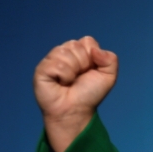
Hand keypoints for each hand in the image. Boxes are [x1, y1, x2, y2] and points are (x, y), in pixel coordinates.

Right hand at [33, 36, 118, 151]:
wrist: (76, 110)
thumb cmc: (89, 94)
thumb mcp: (109, 77)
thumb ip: (111, 59)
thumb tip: (96, 50)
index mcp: (79, 52)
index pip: (87, 41)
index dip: (92, 56)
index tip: (90, 70)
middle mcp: (64, 53)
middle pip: (75, 45)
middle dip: (83, 63)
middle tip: (79, 77)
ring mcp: (51, 60)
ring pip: (65, 53)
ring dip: (73, 70)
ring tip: (69, 81)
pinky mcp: (41, 69)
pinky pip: (56, 64)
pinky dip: (64, 76)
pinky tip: (61, 83)